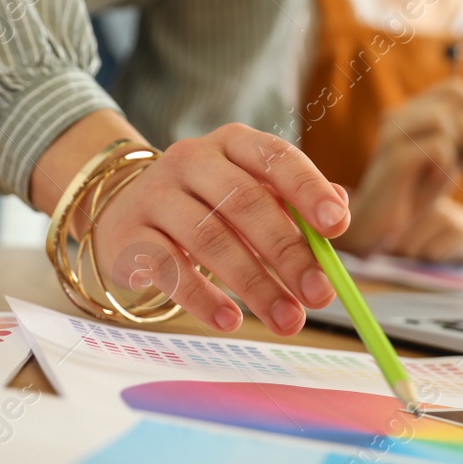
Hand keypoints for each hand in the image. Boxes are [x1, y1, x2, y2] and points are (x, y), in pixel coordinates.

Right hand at [33, 113, 347, 335]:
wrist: (121, 206)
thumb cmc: (205, 202)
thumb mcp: (249, 190)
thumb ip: (293, 200)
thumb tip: (340, 209)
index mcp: (232, 143)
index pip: (276, 157)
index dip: (309, 189)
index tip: (338, 227)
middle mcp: (192, 161)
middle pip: (245, 203)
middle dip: (288, 252)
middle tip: (320, 294)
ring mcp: (156, 195)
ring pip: (210, 239)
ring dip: (255, 285)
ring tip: (288, 320)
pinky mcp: (130, 235)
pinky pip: (169, 268)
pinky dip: (202, 297)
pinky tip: (230, 320)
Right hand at [342, 79, 462, 251]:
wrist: (376, 225)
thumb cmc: (411, 192)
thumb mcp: (441, 159)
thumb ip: (458, 137)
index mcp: (409, 113)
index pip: (450, 88)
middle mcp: (397, 117)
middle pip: (450, 102)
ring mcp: (393, 135)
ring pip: (443, 119)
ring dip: (462, 144)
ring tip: (457, 166)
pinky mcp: (395, 158)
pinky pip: (438, 147)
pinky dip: (446, 165)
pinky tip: (435, 180)